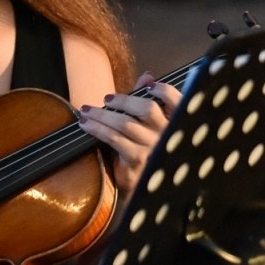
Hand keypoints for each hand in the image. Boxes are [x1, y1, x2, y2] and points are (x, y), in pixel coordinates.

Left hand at [77, 72, 181, 193]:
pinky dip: (98, 129)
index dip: (165, 91)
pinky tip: (87, 125)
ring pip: (126, 124)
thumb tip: (147, 76)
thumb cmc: (143, 151)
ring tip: (86, 111)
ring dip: (102, 115)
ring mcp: (153, 148)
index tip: (149, 86)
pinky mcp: (138, 160)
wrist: (141, 188)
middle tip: (106, 99)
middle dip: (123, 101)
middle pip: (147, 109)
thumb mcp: (146, 126)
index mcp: (175, 124)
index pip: (178, 101)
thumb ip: (147, 101)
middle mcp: (168, 136)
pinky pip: (115, 139)